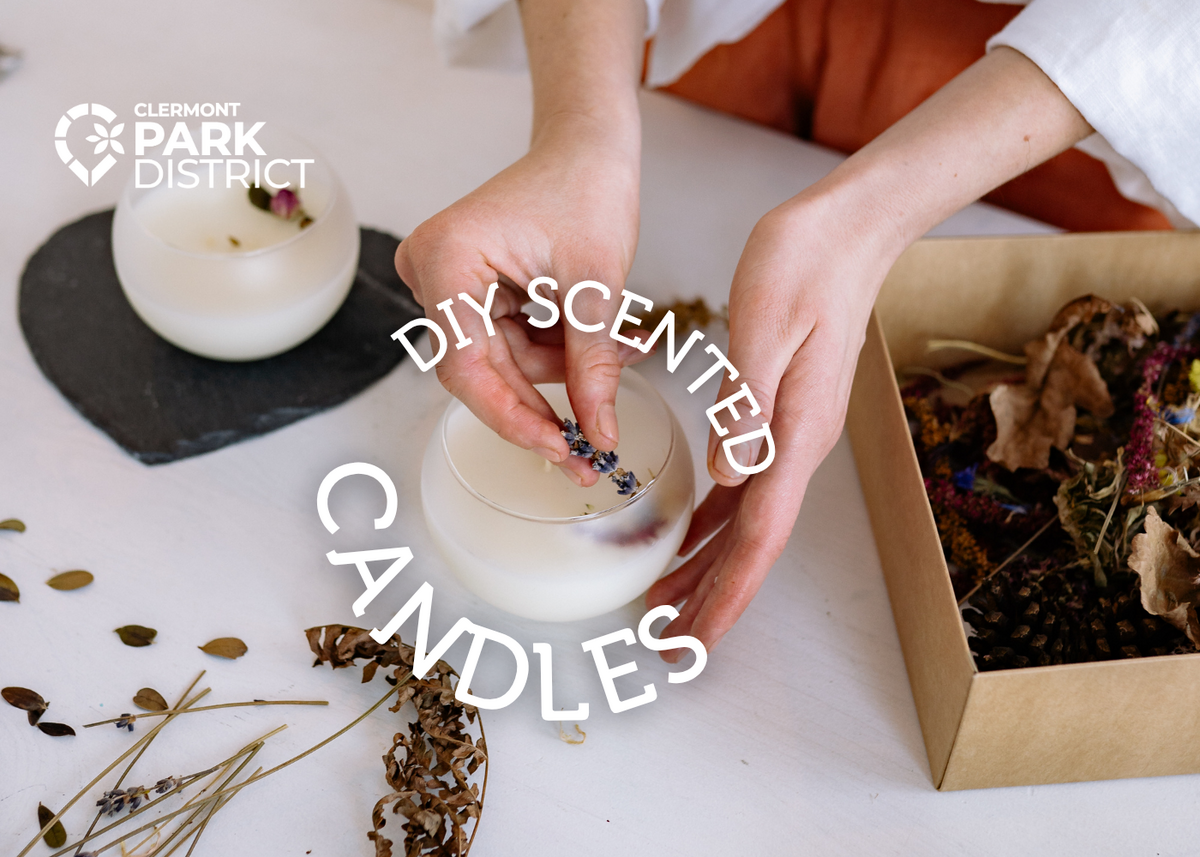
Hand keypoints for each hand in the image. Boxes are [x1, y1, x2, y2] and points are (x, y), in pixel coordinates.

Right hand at [395, 114, 642, 485]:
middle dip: (544, 405)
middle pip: (483, 370)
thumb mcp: (597, 284)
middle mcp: (433, 272)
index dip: (513, 417)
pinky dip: (559, 351)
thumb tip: (598, 435)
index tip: (560, 450)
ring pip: (504, 361)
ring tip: (625, 358)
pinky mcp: (473, 289)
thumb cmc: (588, 188)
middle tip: (589, 453)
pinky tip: (607, 346)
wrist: (588, 145)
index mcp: (446, 260)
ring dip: (563, 372)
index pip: (467, 367)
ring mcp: (450, 282)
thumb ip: (593, 364)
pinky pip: (512, 341)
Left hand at [646, 45, 1091, 659]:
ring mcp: (792, 433)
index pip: (757, 536)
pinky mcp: (780, 414)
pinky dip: (714, 519)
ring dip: (709, 565)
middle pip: (753, 543)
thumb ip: (744, 409)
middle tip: (673, 643)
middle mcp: (797, 444)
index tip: (696, 640)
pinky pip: (745, 486)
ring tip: (668, 600)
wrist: (848, 228)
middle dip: (714, 597)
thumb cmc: (804, 265)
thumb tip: (724, 479)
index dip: (725, 593)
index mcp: (793, 433)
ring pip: (747, 520)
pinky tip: (692, 531)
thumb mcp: (763, 329)